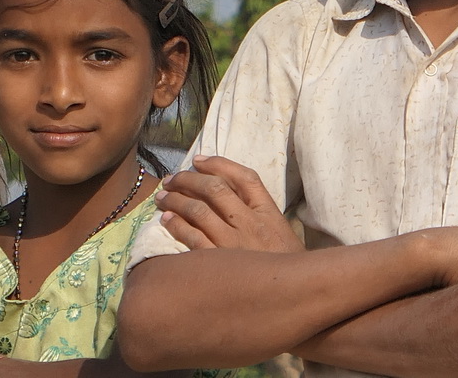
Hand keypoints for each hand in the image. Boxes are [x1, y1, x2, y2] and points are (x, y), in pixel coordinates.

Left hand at [156, 154, 302, 252]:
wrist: (294, 296)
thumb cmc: (286, 266)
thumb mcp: (280, 231)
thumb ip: (257, 210)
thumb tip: (222, 191)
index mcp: (269, 212)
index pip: (244, 177)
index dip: (218, 164)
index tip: (198, 160)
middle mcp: (251, 223)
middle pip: (215, 189)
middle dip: (188, 179)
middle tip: (171, 179)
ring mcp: (235, 244)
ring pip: (198, 210)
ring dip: (176, 200)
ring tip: (163, 197)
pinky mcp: (220, 264)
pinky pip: (192, 238)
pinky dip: (177, 225)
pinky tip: (167, 220)